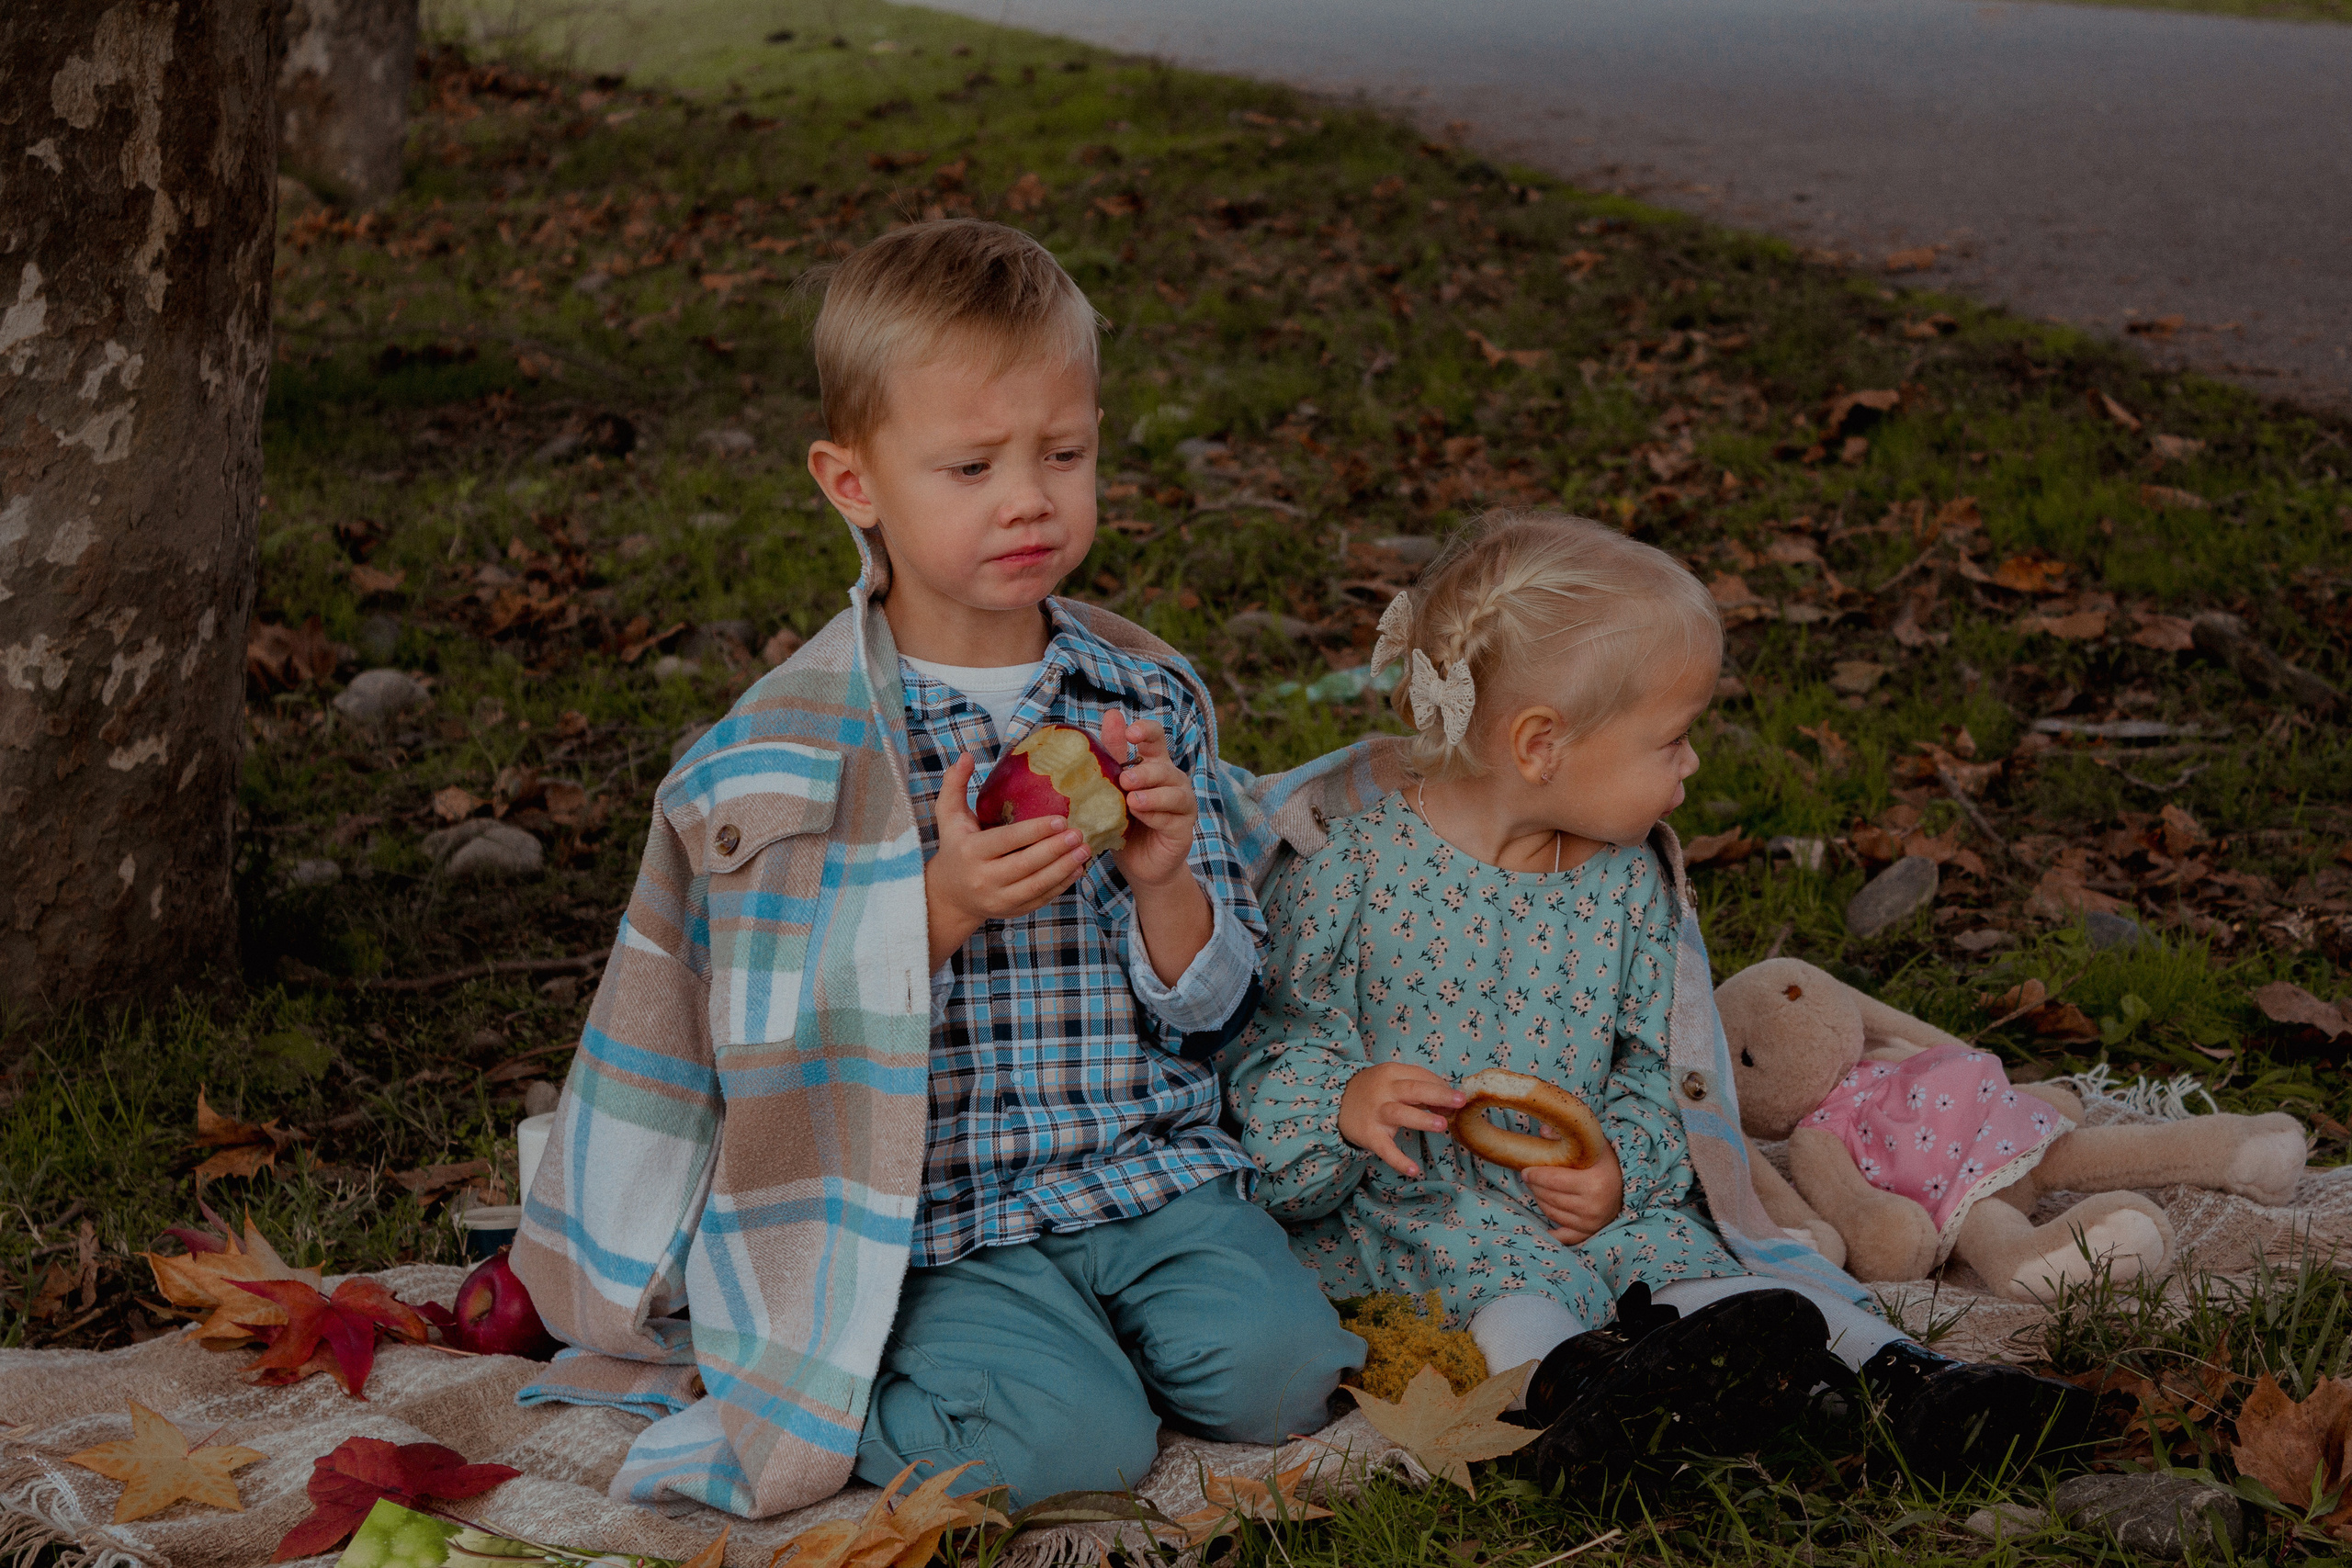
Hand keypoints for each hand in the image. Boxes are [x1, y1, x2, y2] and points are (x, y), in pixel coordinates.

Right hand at [925, 753, 1091, 966]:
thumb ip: (955, 784)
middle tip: (1079, 833)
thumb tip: (967, 755)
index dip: (1034, 831)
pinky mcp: (1011, 911)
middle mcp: (983, 878)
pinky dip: (1061, 886)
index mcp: (970, 852)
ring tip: (1085, 850)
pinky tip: (1077, 869)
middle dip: (1055, 850)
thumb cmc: (955, 847)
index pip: (1006, 840)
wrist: (949, 895)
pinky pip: (1040, 899)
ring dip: (1064, 868)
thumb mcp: (948, 816)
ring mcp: (998, 899)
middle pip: (1025, 865)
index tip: (1060, 819)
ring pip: (1036, 885)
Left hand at [1101, 709, 1194, 890]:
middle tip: (1124, 779)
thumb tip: (1112, 714)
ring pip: (1174, 793)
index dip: (1146, 731)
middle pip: (1164, 767)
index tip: (1130, 733)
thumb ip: (1114, 754)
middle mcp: (1172, 781)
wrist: (1139, 865)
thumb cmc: (1125, 823)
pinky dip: (1156, 816)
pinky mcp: (1184, 829)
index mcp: (1154, 766)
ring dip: (1152, 794)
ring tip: (1132, 800)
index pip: (1156, 738)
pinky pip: (1173, 819)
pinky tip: (1140, 817)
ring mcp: (1182, 805)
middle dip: (1145, 772)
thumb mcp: (1114, 788)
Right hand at [1338, 1063, 1466, 1178]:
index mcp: (1391, 1073)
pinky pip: (1385, 1149)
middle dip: (1438, 1095)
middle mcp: (1384, 1091)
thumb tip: (1449, 1103)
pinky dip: (1398, 1160)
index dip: (1441, 1087)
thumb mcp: (1392, 1080)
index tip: (1458, 1099)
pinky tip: (1413, 1170)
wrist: (1336, 1103)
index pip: (1421, 1076)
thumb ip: (1419, 1088)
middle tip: (1460, 1101)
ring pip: (1400, 1114)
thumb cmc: (1374, 1090)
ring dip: (1422, 1119)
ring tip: (1442, 1125)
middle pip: (1413, 1090)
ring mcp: (1376, 1113)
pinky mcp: (1369, 1135)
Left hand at [1522, 1141, 1624, 1245]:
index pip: (1554, 1180)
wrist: (1626, 1187)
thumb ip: (1568, 1137)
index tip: (1525, 1170)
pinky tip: (1541, 1227)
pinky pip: (1563, 1236)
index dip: (1536, 1175)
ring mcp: (1590, 1222)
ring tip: (1536, 1189)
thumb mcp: (1592, 1146)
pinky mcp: (1588, 1233)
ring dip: (1540, 1200)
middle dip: (1535, 1187)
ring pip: (1552, 1213)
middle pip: (1550, 1197)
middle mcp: (1593, 1206)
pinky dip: (1551, 1232)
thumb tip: (1543, 1131)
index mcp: (1594, 1183)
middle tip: (1528, 1178)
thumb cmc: (1606, 1164)